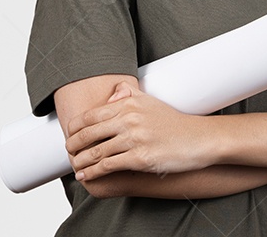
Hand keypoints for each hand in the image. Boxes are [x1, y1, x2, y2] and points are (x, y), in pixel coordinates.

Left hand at [65, 82, 214, 182]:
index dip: (75, 126)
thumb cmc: (175, 122)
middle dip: (74, 144)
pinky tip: (86, 175)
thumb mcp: (151, 102)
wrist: (199, 139)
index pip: (92, 115)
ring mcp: (134, 139)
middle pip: (90, 133)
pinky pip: (108, 166)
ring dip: (81, 161)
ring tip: (75, 167)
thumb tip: (113, 91)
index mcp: (130, 104)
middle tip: (68, 152)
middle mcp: (129, 119)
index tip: (69, 133)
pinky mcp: (140, 158)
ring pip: (96, 151)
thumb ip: (130, 94)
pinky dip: (93, 172)